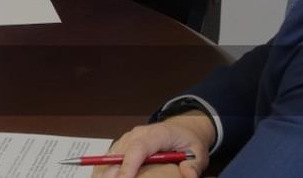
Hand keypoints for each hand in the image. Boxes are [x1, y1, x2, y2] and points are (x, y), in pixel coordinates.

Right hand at [94, 113, 212, 177]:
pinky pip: (109, 157)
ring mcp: (128, 139)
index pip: (138, 148)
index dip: (129, 165)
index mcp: (156, 134)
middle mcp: (137, 134)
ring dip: (106, 171)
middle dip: (113, 172)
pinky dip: (105, 169)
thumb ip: (194, 164)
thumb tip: (188, 174)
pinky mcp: (122, 145)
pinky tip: (104, 177)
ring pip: (111, 155)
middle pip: (119, 153)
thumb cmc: (187, 141)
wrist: (181, 129)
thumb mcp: (198, 152)